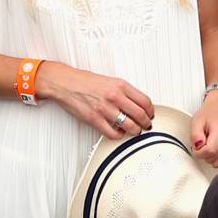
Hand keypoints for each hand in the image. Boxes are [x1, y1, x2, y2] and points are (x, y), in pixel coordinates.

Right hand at [37, 61, 153, 138]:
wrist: (66, 83)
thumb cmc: (87, 82)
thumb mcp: (111, 81)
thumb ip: (126, 92)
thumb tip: (139, 104)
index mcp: (121, 85)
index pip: (145, 101)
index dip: (151, 111)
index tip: (151, 114)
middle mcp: (114, 96)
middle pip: (140, 115)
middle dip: (146, 123)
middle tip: (147, 125)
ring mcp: (104, 109)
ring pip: (129, 126)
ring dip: (135, 131)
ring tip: (135, 131)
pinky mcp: (94, 119)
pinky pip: (113, 133)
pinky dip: (119, 135)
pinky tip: (119, 132)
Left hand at [191, 89, 217, 166]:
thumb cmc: (210, 114)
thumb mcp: (196, 121)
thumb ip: (194, 136)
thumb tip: (198, 148)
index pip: (209, 152)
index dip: (199, 152)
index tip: (197, 146)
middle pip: (214, 159)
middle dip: (205, 155)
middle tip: (205, 143)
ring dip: (213, 157)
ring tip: (212, 144)